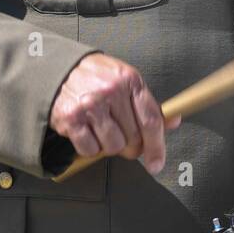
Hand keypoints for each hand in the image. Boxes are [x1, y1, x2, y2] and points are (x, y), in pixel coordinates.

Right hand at [48, 53, 181, 173]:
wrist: (59, 69)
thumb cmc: (97, 77)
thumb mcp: (126, 81)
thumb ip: (147, 103)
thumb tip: (173, 122)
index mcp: (130, 80)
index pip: (151, 120)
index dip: (157, 146)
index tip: (157, 163)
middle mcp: (111, 91)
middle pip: (133, 138)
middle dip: (131, 147)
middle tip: (123, 140)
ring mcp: (91, 105)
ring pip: (113, 146)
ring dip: (109, 146)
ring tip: (102, 130)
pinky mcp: (71, 119)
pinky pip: (90, 150)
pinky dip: (90, 147)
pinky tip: (87, 132)